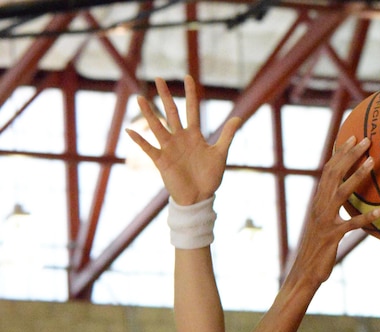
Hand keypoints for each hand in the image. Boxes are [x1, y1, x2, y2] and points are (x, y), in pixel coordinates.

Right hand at [126, 75, 240, 205]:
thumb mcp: (220, 154)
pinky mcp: (162, 161)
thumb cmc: (210, 177)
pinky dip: (140, 141)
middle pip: (172, 113)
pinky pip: (149, 149)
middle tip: (159, 78)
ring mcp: (169, 148)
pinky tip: (130, 131)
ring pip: (157, 127)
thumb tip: (239, 117)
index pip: (192, 110)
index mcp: (194, 135)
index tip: (188, 77)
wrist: (199, 197)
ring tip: (139, 98)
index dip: (190, 94)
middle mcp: (180, 138)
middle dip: (166, 96)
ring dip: (149, 114)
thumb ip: (227, 135)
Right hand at [288, 136, 379, 286]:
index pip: (328, 170)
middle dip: (350, 154)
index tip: (353, 137)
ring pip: (342, 192)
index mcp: (319, 201)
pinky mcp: (332, 237)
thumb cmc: (319, 251)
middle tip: (368, 139)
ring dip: (358, 175)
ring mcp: (325, 221)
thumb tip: (351, 203)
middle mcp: (320, 206)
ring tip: (373, 162)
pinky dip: (366, 218)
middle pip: (334, 173)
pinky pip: (351, 225)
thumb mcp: (326, 227)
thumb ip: (335, 212)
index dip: (340, 153)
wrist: (305, 273)